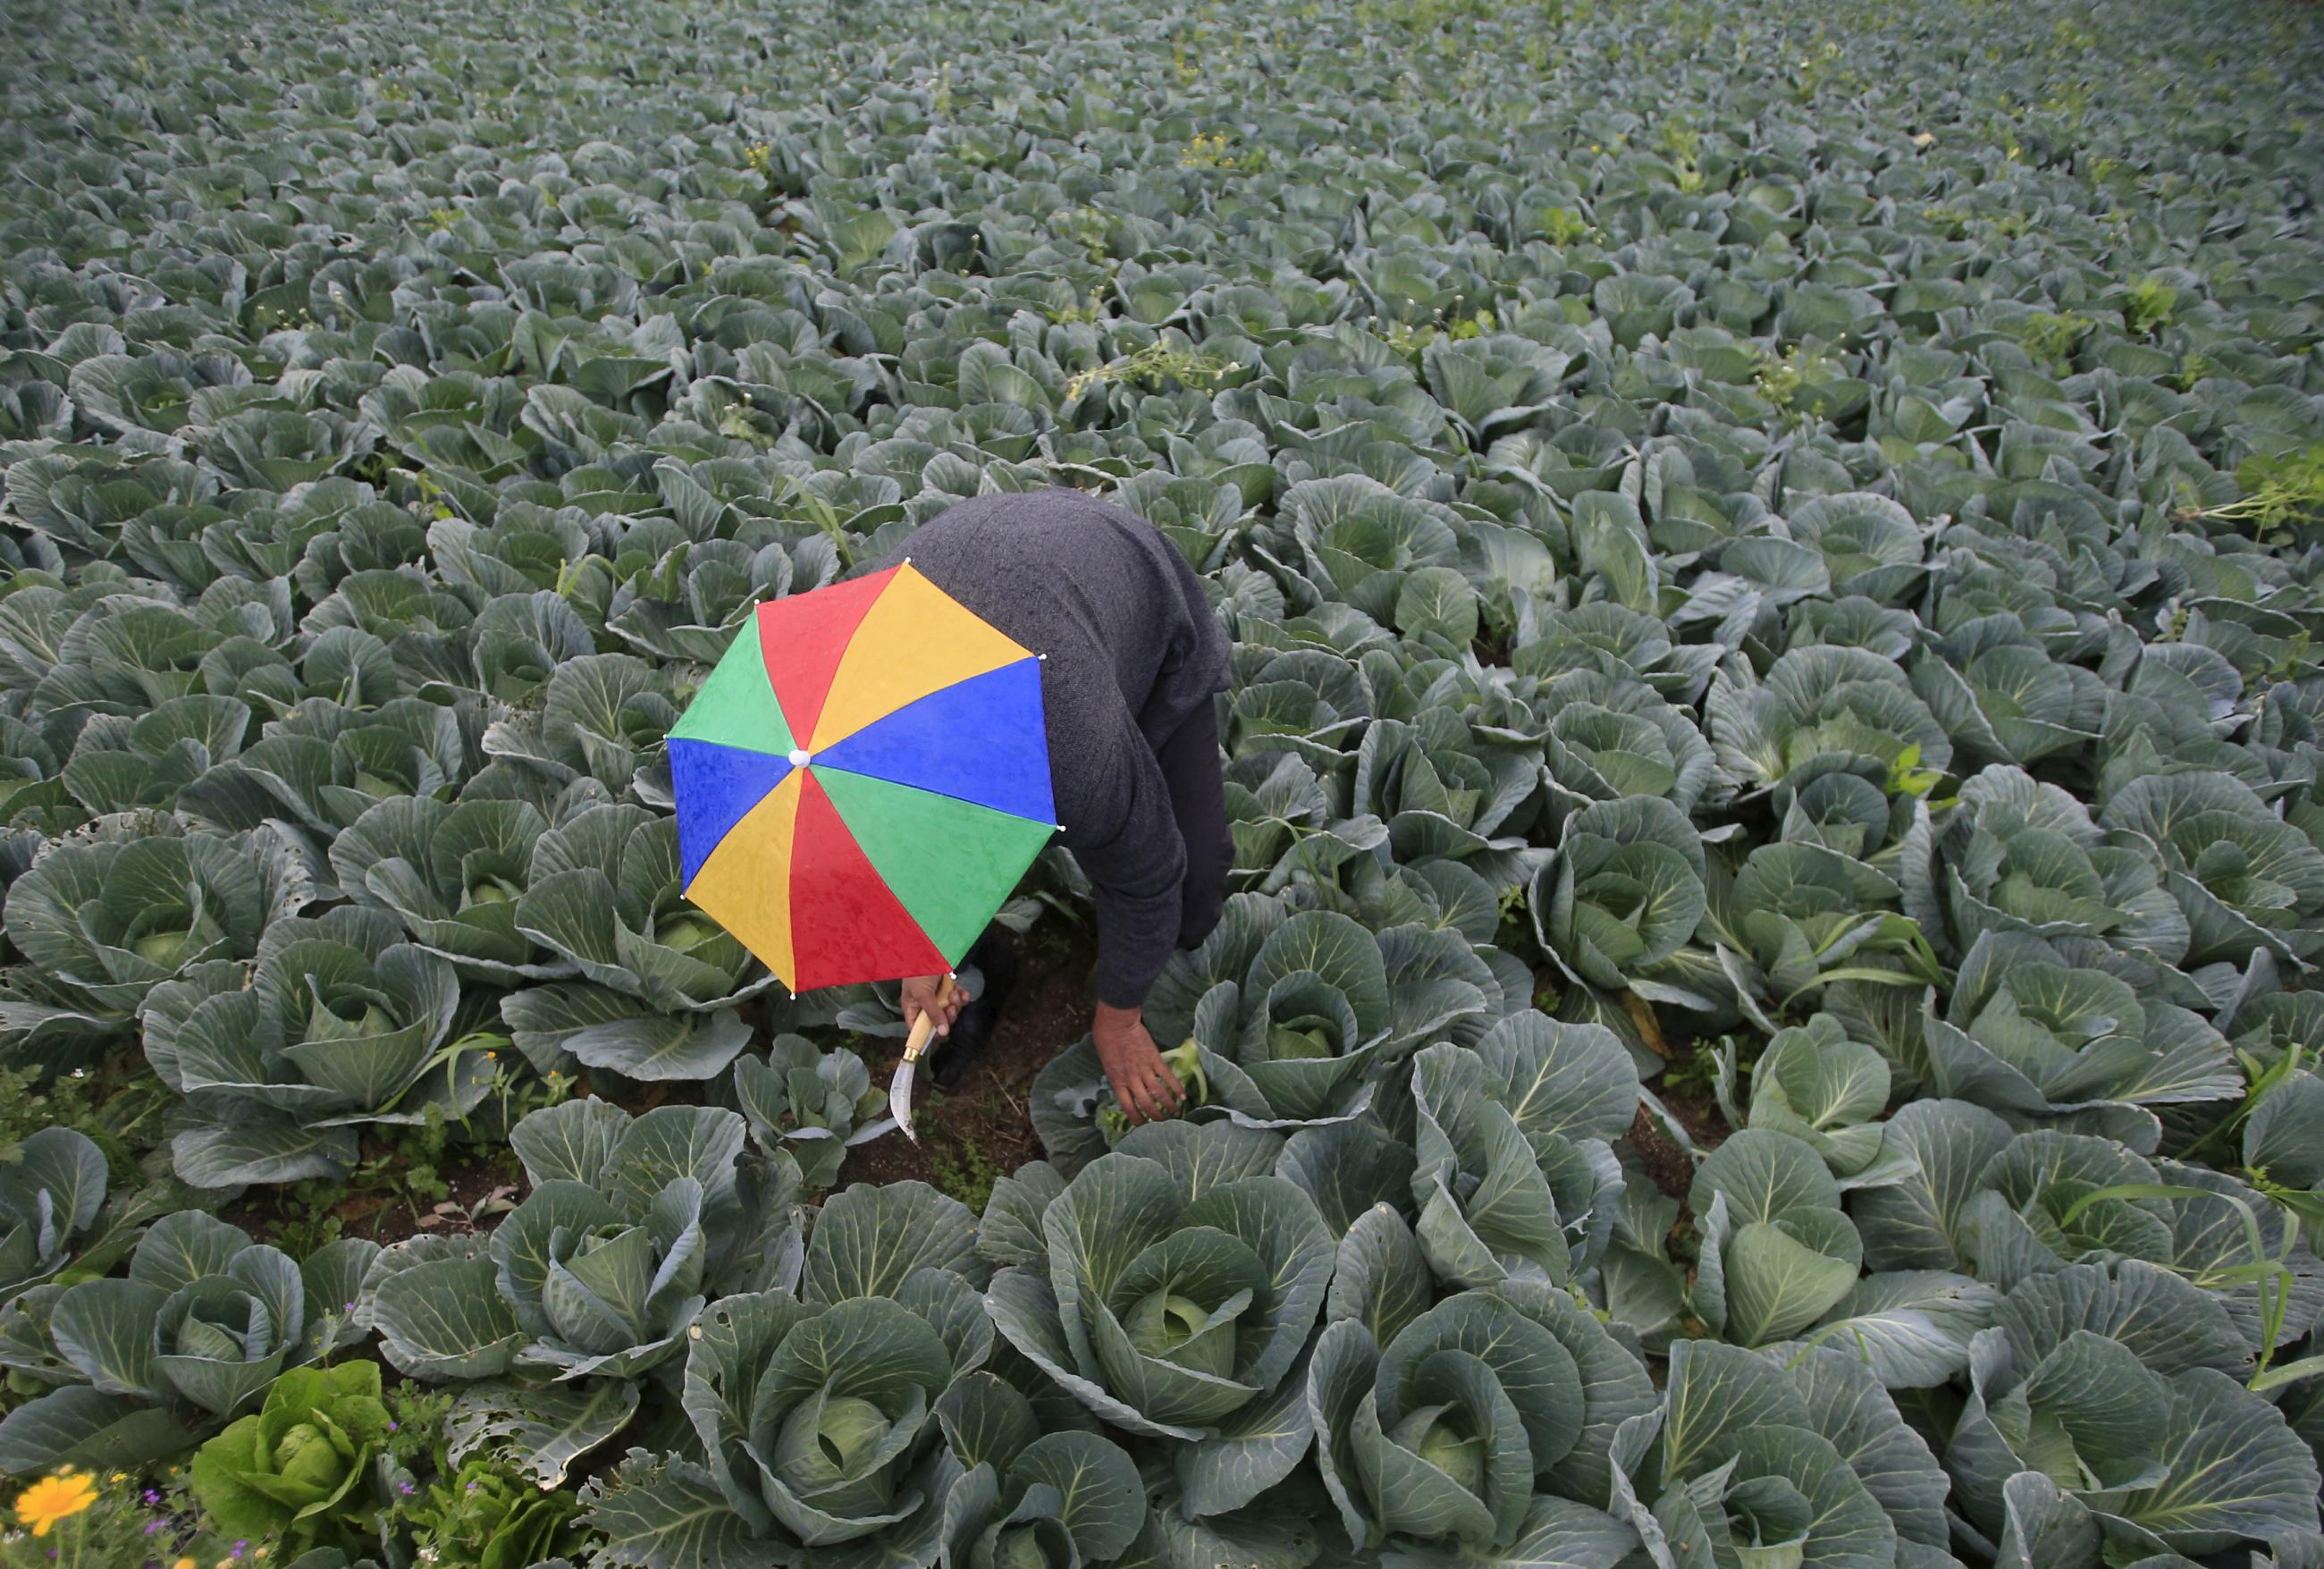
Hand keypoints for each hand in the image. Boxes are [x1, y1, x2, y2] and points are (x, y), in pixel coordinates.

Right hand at [901, 974, 969, 1038]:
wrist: (929, 950)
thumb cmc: (918, 972)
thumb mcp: (922, 994)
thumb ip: (933, 1013)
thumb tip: (943, 1033)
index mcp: (913, 1008)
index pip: (919, 1029)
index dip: (929, 1034)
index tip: (941, 1034)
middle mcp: (926, 1005)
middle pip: (939, 1022)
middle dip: (947, 1016)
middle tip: (950, 1009)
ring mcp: (939, 997)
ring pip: (951, 1011)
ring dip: (955, 1004)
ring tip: (952, 994)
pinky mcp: (949, 989)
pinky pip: (959, 1000)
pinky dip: (962, 997)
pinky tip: (962, 993)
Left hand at [1093, 1003, 1183, 1126]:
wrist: (1117, 1024)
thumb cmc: (1106, 1041)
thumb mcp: (1107, 1064)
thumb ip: (1117, 1077)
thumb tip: (1124, 1086)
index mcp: (1117, 1082)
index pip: (1127, 1107)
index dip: (1136, 1119)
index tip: (1143, 1126)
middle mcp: (1131, 1080)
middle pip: (1145, 1104)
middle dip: (1155, 1117)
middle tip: (1163, 1123)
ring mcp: (1144, 1070)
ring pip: (1158, 1093)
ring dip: (1168, 1105)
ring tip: (1176, 1112)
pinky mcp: (1155, 1060)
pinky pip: (1167, 1076)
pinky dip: (1176, 1087)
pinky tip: (1183, 1095)